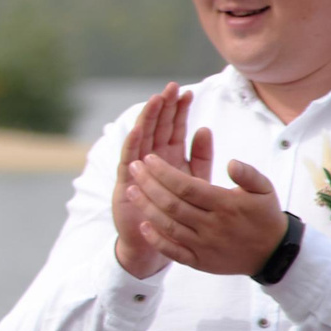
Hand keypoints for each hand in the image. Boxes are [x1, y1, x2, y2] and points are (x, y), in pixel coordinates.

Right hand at [112, 85, 190, 278]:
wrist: (159, 242)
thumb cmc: (179, 213)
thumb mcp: (197, 181)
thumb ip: (200, 156)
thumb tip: (205, 129)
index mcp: (170, 158)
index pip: (174, 128)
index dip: (179, 111)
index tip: (187, 93)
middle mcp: (151, 159)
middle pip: (157, 128)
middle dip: (163, 108)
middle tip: (169, 88)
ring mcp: (136, 169)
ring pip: (142, 138)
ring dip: (148, 120)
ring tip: (155, 101)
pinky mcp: (125, 182)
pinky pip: (128, 159)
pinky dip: (133, 143)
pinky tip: (139, 129)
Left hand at [126, 134, 289, 276]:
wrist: (273, 254)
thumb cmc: (264, 216)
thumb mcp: (265, 189)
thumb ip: (248, 174)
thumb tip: (230, 162)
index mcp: (226, 205)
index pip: (186, 186)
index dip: (164, 172)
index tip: (149, 159)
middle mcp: (212, 226)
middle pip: (172, 204)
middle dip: (148, 184)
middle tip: (134, 168)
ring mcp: (204, 245)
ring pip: (168, 225)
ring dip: (146, 207)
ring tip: (130, 190)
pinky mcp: (199, 261)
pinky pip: (172, 251)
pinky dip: (156, 239)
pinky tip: (143, 224)